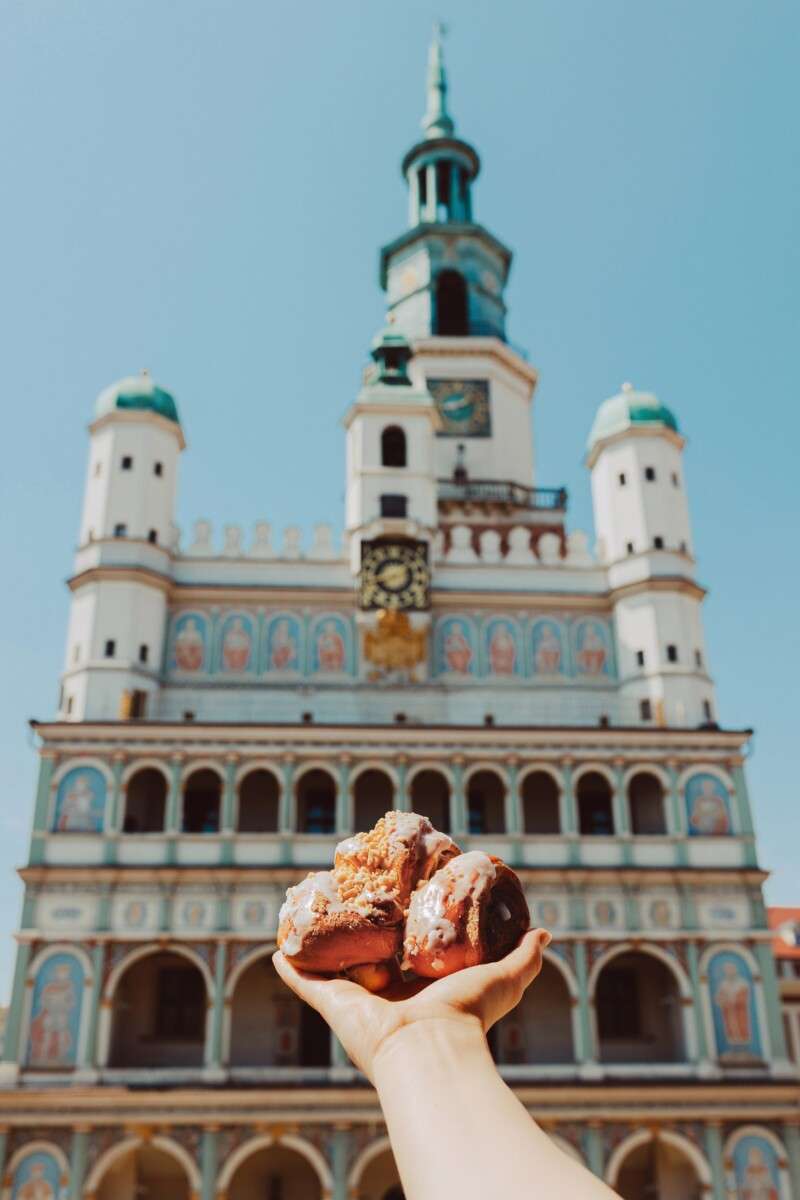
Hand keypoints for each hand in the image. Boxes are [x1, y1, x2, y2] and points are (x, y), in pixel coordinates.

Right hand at [272, 928, 550, 1081]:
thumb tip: (543, 931)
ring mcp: (354, 999)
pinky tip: (278, 947)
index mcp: (416, 990)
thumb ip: (524, 956)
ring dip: (317, 944)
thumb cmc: (466, 1015)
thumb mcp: (502, 978)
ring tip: (307, 913)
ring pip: (330, 965)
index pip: (402, 955)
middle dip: (354, 934)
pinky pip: (304, 981)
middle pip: (362, 958)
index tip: (393, 904)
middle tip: (347, 900)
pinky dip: (289, 965)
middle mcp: (382, 996)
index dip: (396, 932)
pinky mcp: (331, 1003)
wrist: (430, 1048)